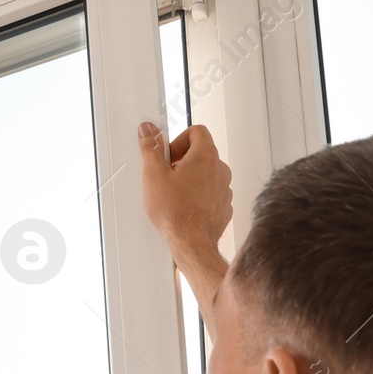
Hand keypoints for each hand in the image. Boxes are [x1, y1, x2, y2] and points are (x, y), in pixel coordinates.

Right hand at [139, 123, 232, 261]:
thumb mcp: (154, 175)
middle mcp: (220, 169)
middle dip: (182, 160)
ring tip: (174, 193)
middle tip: (166, 175)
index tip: (168, 154)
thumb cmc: (176, 213)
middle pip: (201, 152)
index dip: (178, 139)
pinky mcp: (223, 204)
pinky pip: (211, 191)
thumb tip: (148, 131)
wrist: (191, 242)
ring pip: (206, 173)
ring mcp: (224, 187)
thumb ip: (151, 148)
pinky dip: (198, 194)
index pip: (196, 131)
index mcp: (205, 155)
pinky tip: (184, 205)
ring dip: (190, 178)